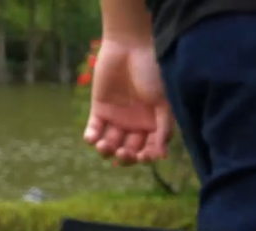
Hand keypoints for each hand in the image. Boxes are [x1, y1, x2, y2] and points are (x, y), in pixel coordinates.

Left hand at [84, 37, 172, 165]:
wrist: (130, 48)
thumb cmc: (152, 73)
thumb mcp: (163, 103)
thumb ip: (163, 128)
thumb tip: (162, 155)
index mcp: (154, 125)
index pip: (150, 149)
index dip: (147, 156)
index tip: (145, 157)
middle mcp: (136, 125)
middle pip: (130, 150)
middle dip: (126, 156)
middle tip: (123, 153)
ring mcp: (117, 118)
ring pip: (111, 143)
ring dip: (107, 150)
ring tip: (105, 147)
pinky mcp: (100, 109)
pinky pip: (95, 129)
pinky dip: (92, 137)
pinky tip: (92, 139)